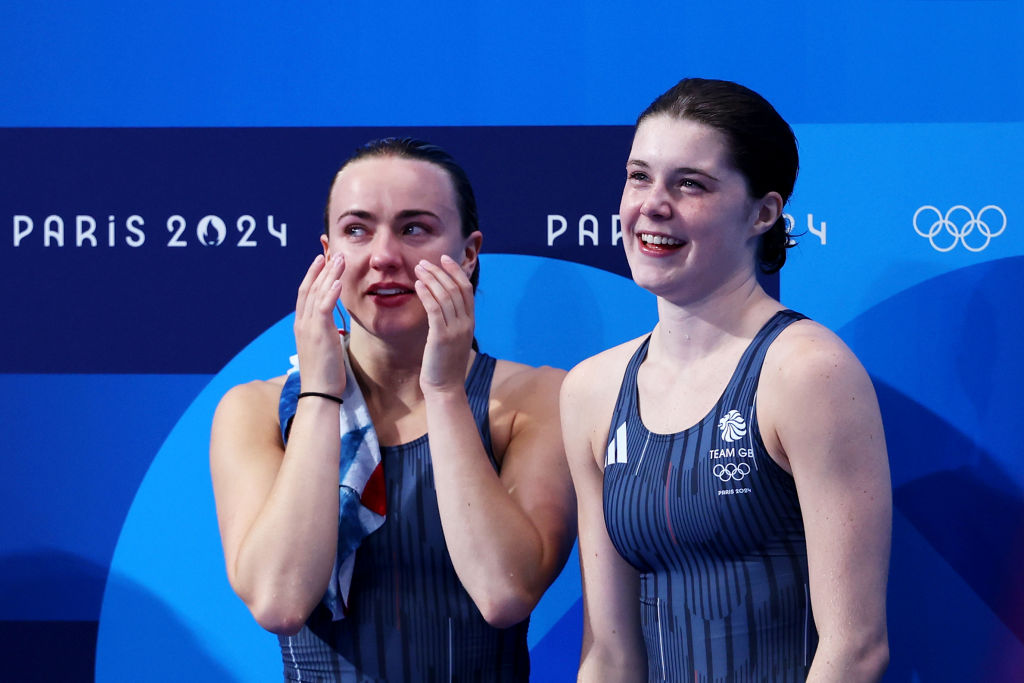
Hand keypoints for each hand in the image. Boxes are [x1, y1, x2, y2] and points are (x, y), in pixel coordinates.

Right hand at [294, 253, 345, 394]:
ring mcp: (309, 327)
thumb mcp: (323, 347)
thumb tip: (331, 327)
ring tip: (339, 259)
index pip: (306, 294)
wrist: (319, 392)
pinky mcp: (319, 334)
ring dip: (328, 275)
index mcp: (302, 325)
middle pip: (309, 288)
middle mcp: (302, 323)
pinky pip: (324, 308)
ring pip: (317, 294)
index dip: (313, 275)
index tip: (322, 260)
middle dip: (321, 269)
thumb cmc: (324, 373)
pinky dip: (330, 293)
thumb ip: (324, 332)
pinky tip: (338, 281)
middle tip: (331, 252)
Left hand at [414, 254, 474, 393]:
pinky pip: (435, 309)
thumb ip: (450, 321)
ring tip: (418, 268)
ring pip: (445, 295)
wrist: (445, 388)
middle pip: (456, 288)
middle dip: (440, 271)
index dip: (456, 271)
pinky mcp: (441, 336)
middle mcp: (466, 323)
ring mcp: (455, 330)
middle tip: (425, 261)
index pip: (466, 289)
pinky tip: (417, 285)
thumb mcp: (452, 339)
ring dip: (431, 278)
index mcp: (470, 322)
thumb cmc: (445, 365)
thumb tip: (440, 304)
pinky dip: (427, 293)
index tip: (445, 259)